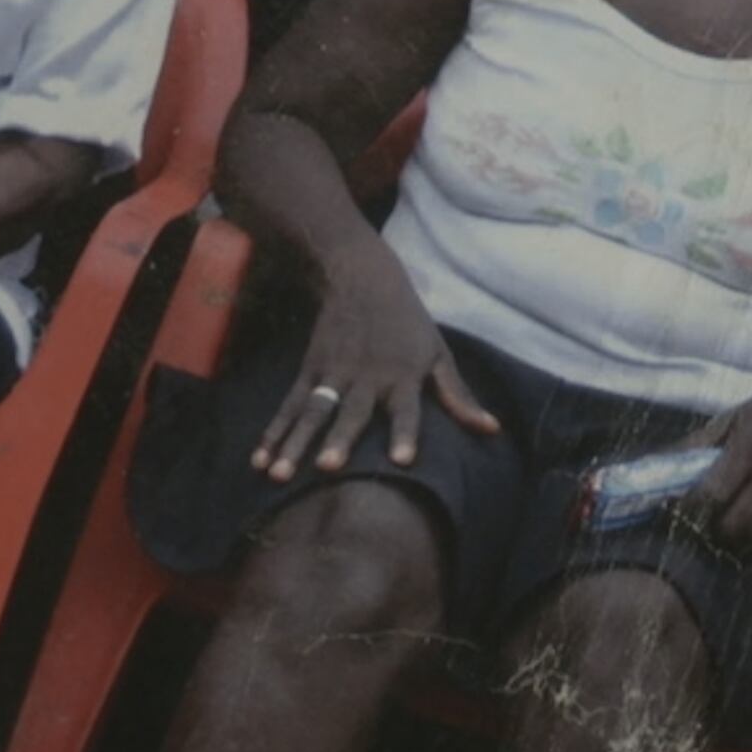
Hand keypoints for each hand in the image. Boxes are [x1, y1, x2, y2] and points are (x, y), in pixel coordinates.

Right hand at [252, 252, 497, 478]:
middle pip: (351, 413)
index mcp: (402, 376)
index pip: (407, 409)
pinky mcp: (309, 371)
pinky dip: (273, 432)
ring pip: (312, 412)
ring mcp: (333, 374)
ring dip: (294, 443)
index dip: (406, 433)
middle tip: (328, 469)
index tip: (404, 461)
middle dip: (339, 440)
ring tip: (277, 474)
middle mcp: (366, 377)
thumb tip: (492, 430)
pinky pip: (289, 406)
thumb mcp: (438, 354)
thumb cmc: (408, 323)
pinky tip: (259, 460)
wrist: (363, 277)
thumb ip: (458, 396)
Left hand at [689, 378, 751, 547]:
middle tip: (702, 517)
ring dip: (733, 533)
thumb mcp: (743, 412)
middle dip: (711, 528)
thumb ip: (702, 439)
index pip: (710, 496)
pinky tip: (750, 515)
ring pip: (750, 538)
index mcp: (751, 450)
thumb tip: (662, 461)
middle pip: (729, 529)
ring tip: (724, 517)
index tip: (677, 505)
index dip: (688, 507)